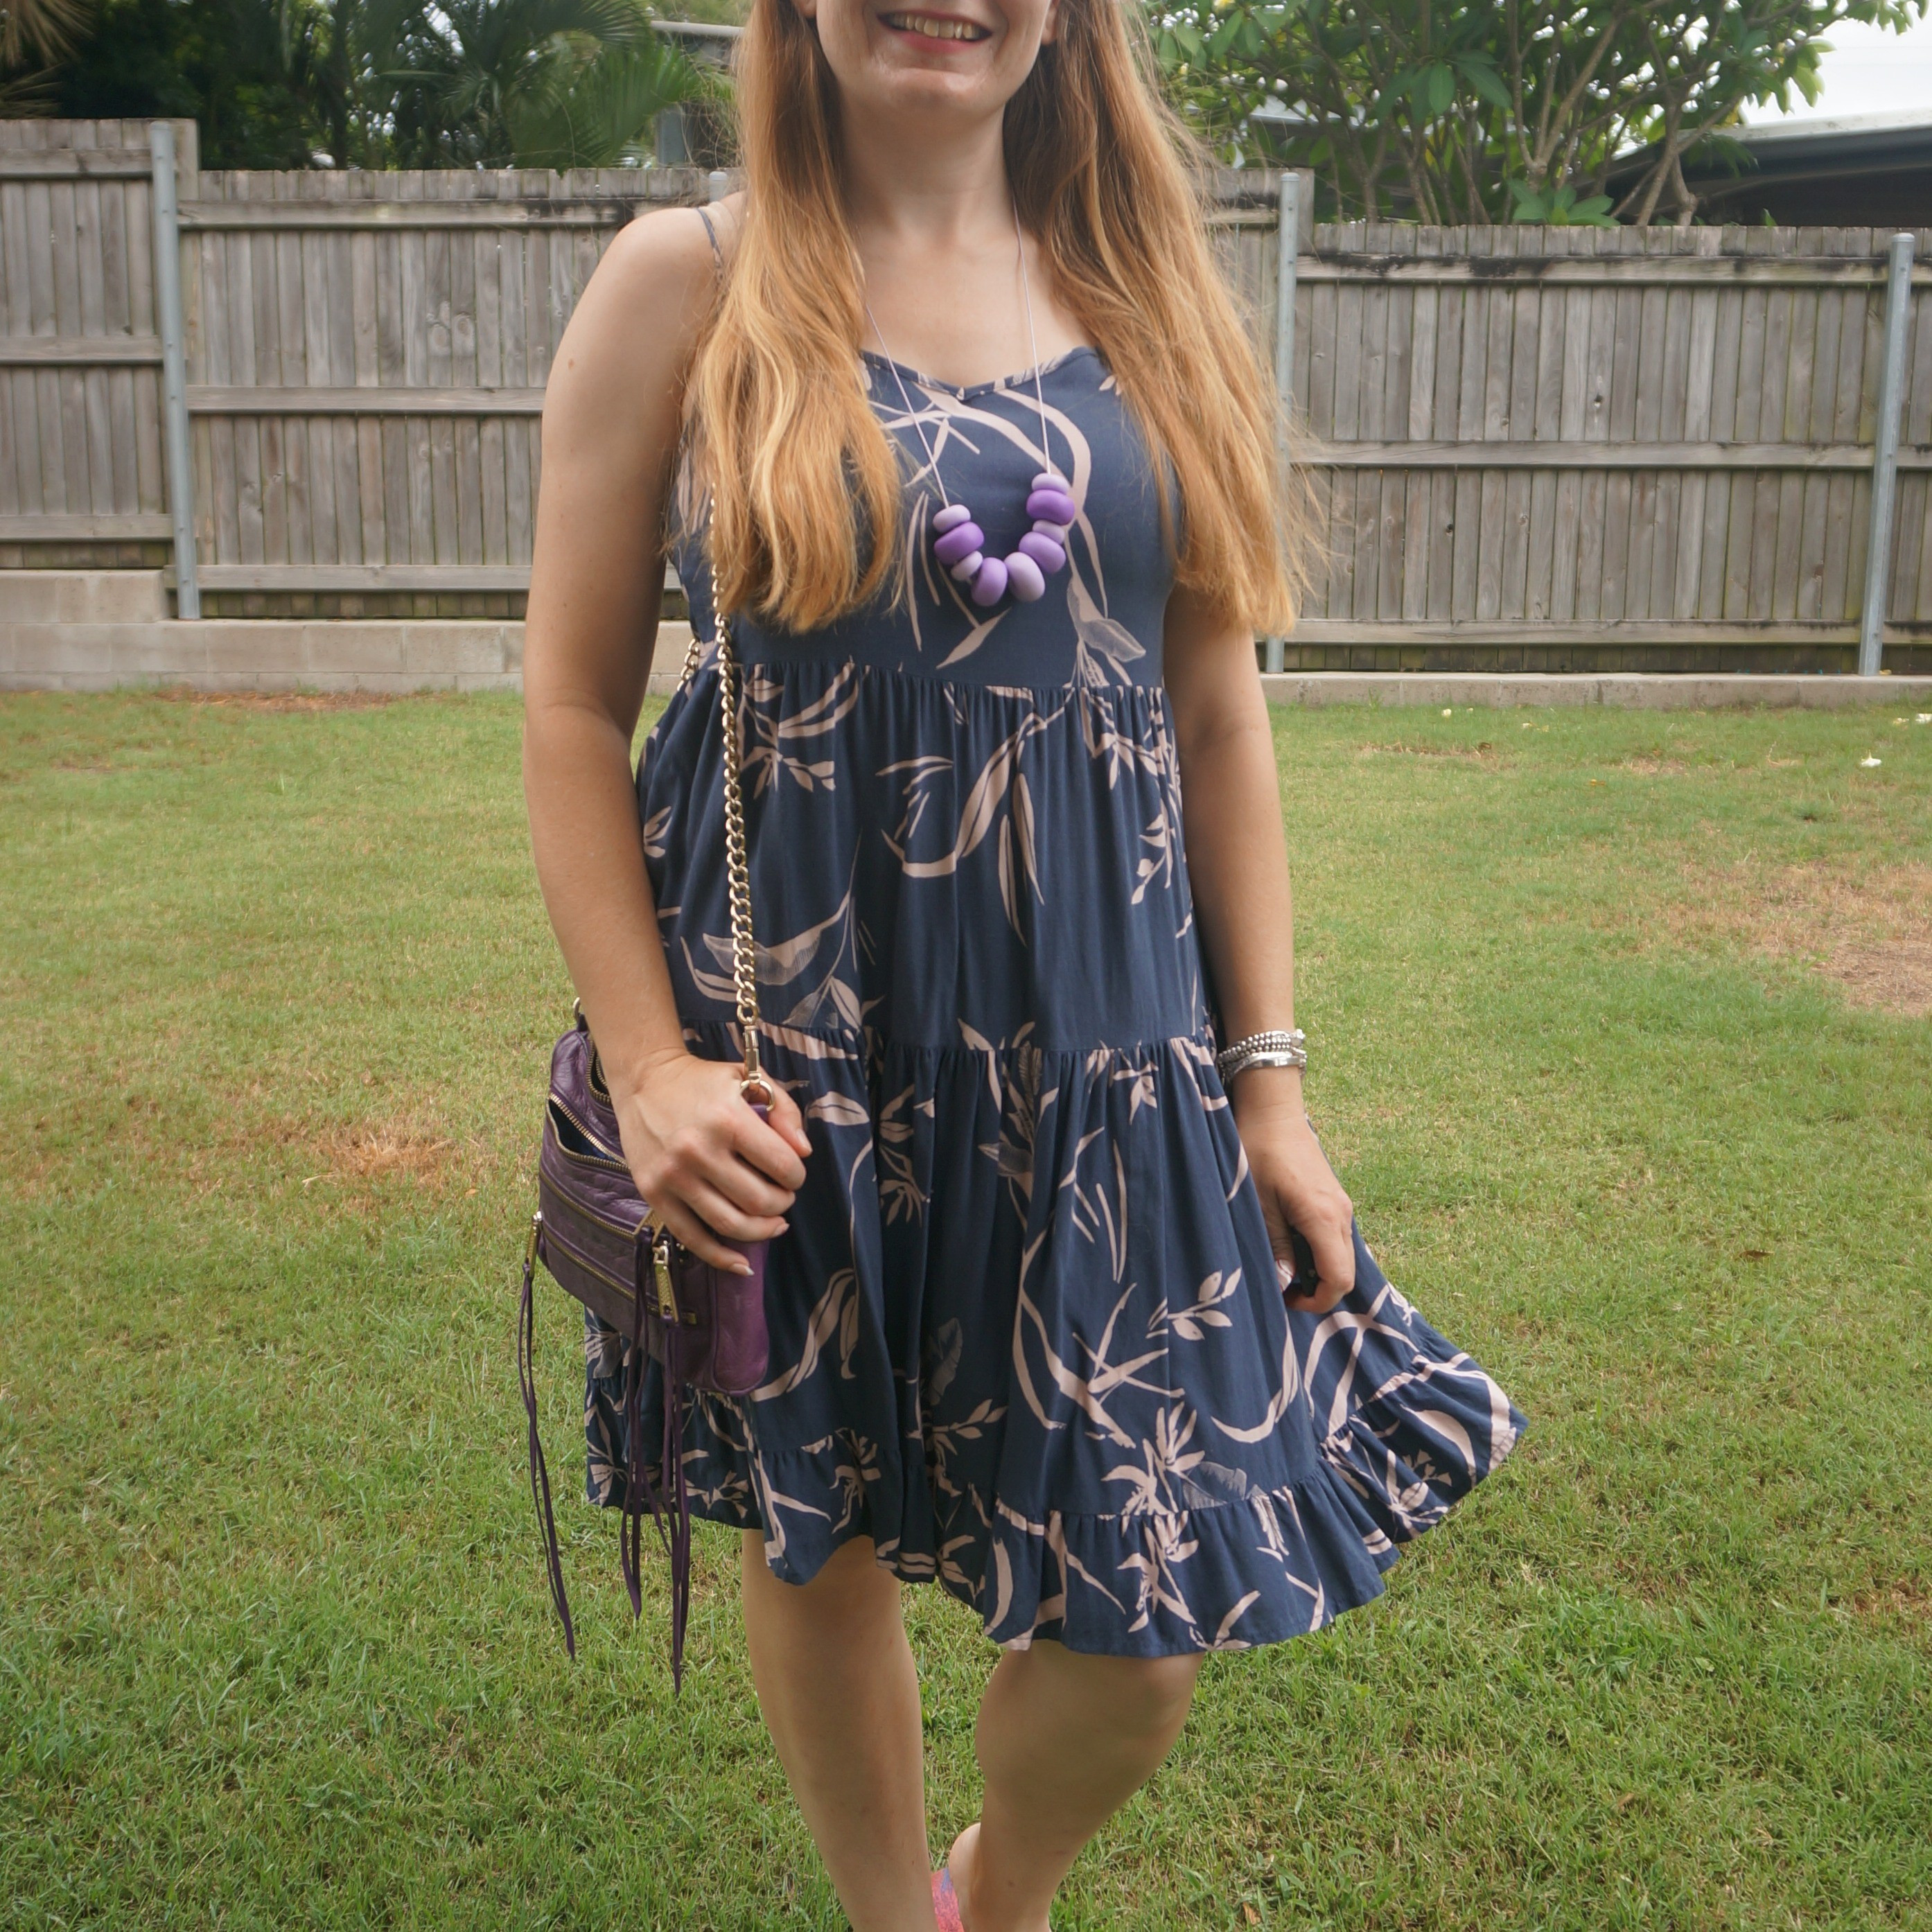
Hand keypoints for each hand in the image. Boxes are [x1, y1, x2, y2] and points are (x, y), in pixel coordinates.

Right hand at [608, 1048, 812, 1274]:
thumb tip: (804, 1153)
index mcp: (728, 1119)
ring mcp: (673, 1176)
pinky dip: (721, 1257)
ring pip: (730, 1224)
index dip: (796, 1176)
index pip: (782, 1165)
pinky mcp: (654, 1194)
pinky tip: (742, 1263)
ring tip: (773, 1224)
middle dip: (782, 1204)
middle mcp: (699, 1150)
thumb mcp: (749, 1078)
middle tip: (782, 1197)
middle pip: (759, 1200)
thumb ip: (784, 1110)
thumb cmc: (703, 1081)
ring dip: (761, 1230)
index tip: (793, 1174)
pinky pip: (692, 1238)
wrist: (643, 1080)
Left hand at [1233, 1071, 1354, 1315]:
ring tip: (1282, 1266)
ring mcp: (1341, 1205)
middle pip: (1346, 1272)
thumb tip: (1285, 1282)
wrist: (1272, 1109)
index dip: (1317, 1301)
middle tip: (1281, 1287)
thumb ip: (1275, 1246)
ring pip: (1341, 1255)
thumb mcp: (1258, 1204)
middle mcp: (1342, 1214)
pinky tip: (1289, 1245)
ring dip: (1317, 1270)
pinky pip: (1335, 1237)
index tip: (1286, 1300)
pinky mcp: (1333, 1198)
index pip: (1340, 1279)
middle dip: (1318, 1290)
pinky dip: (1318, 1251)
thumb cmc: (1258, 1151)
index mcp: (1324, 1217)